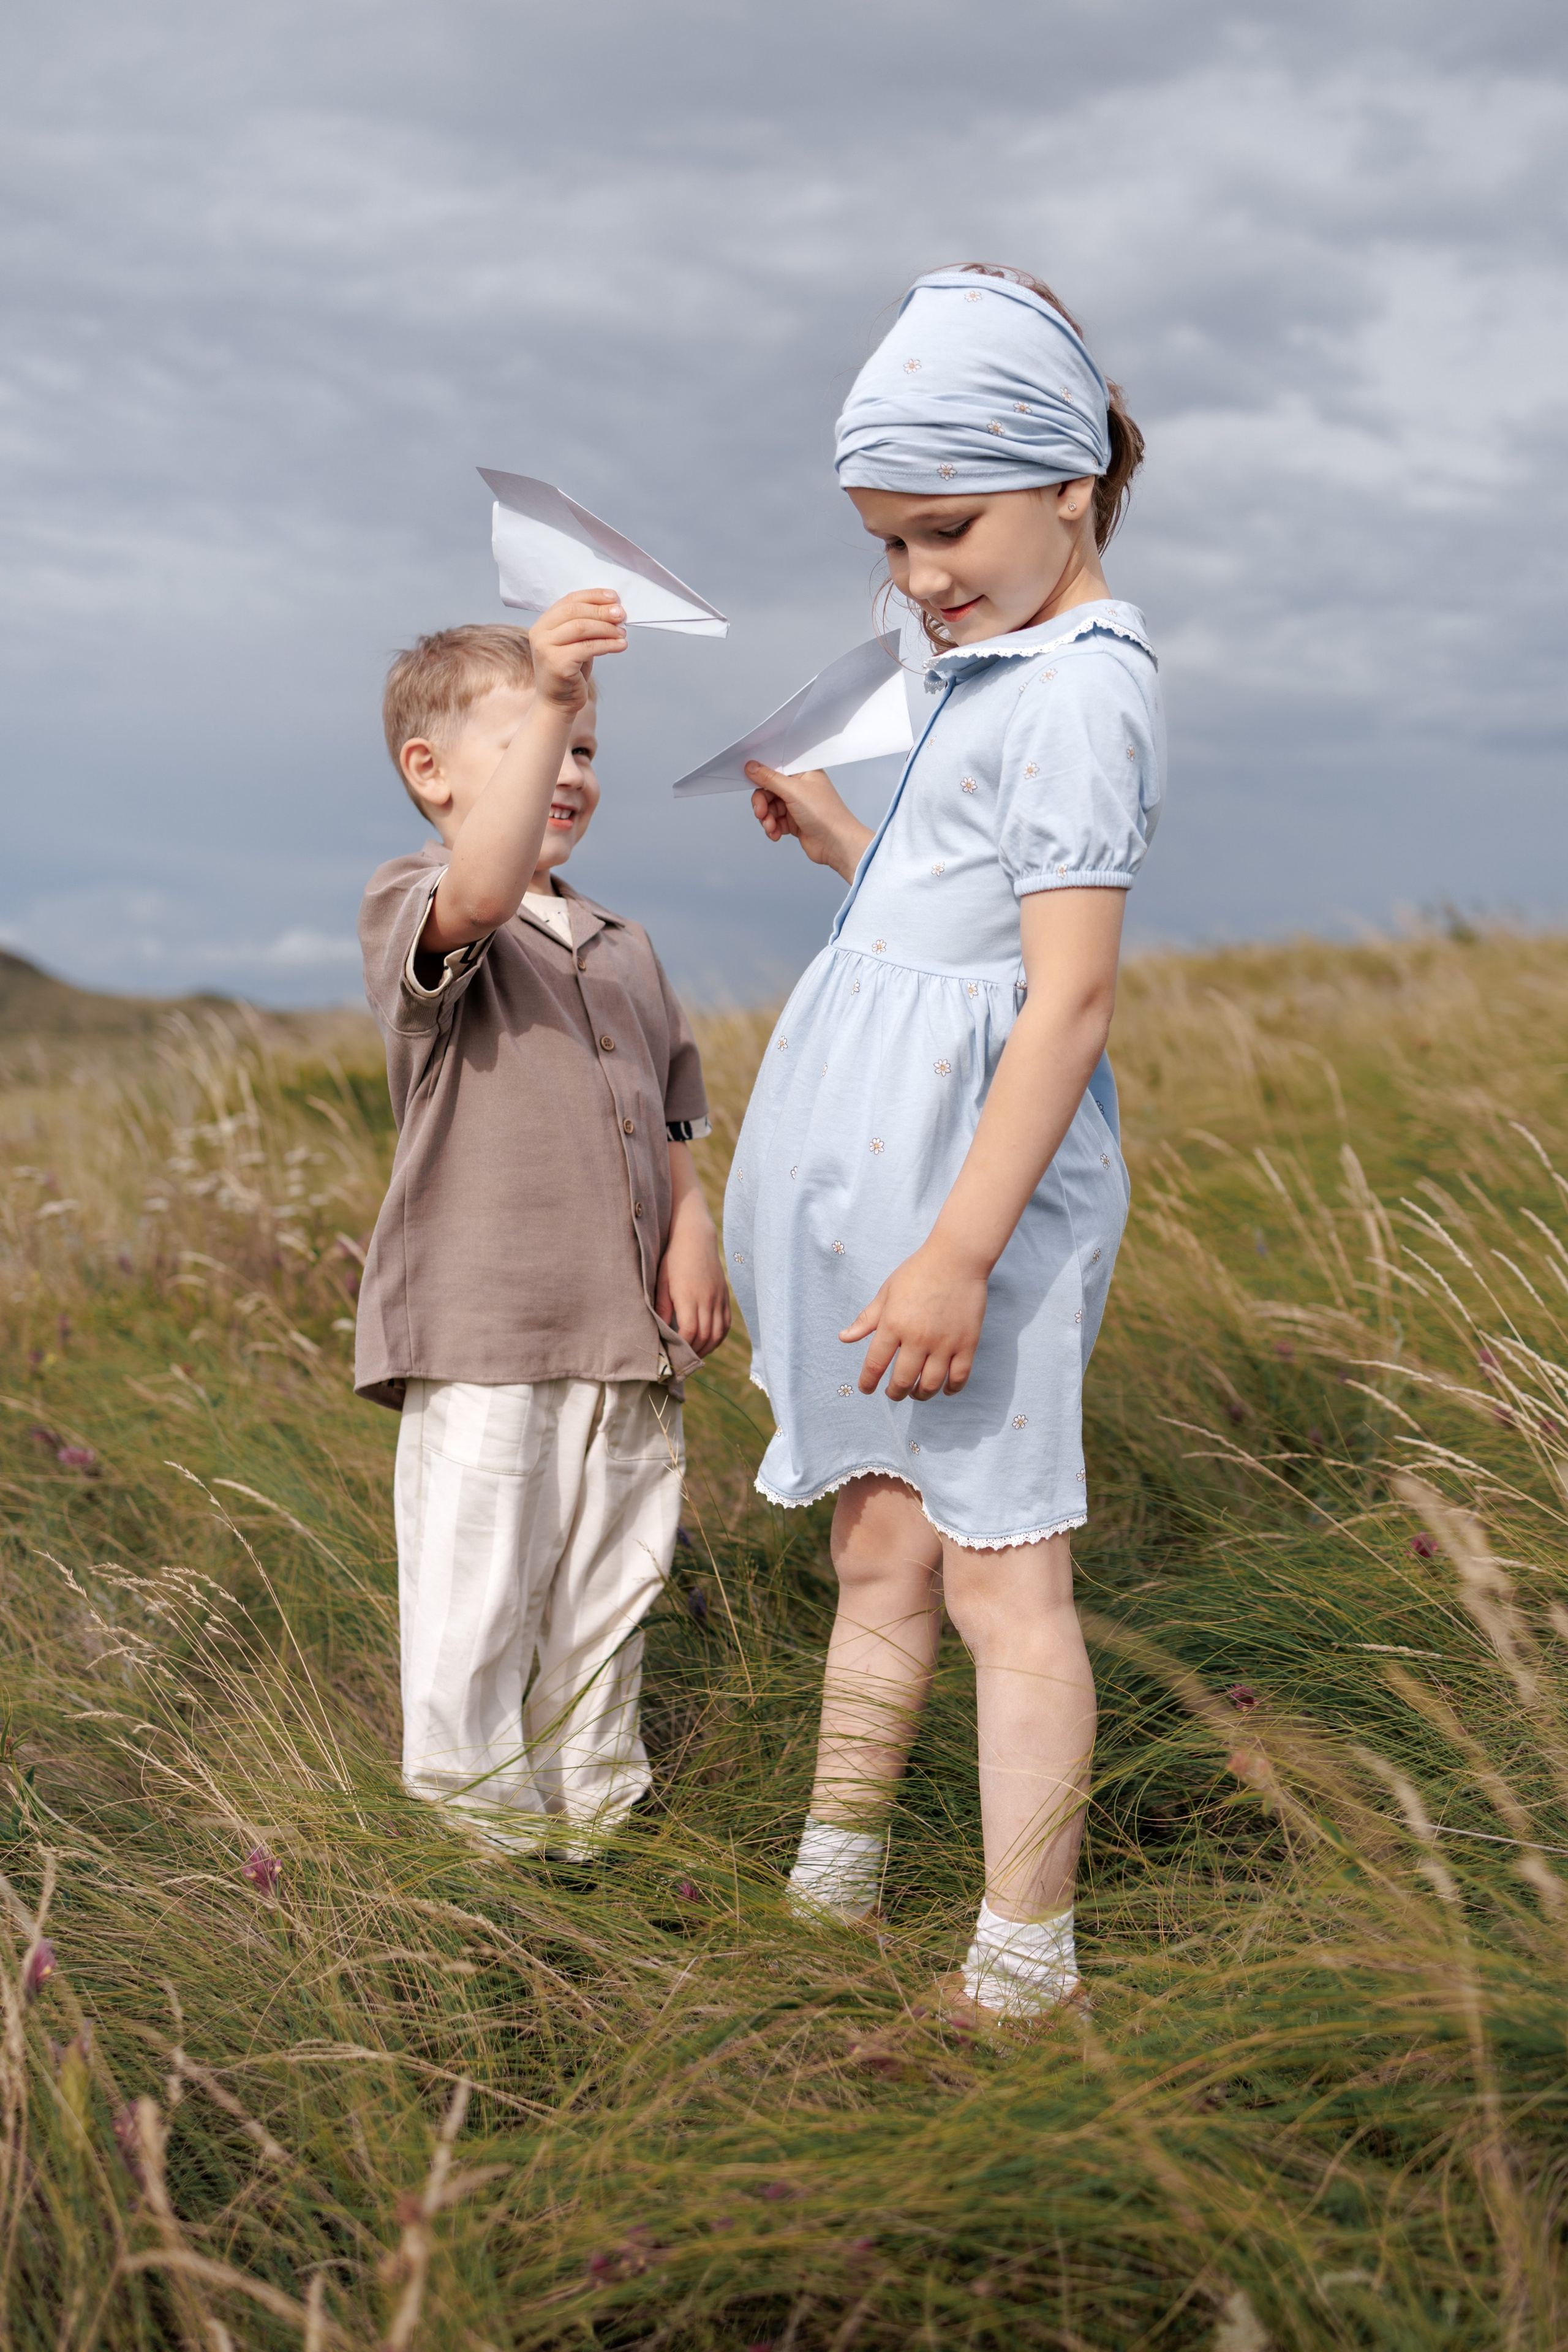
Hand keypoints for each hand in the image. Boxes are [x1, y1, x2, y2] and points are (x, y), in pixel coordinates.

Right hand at [529, 590, 626, 712]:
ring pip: (581, 628)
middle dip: (601, 611)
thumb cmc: (571, 672)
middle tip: (621, 614)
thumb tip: (614, 610)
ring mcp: (545, 648)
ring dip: (606, 628)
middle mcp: (540, 633)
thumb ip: (588, 625)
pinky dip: (607, 645)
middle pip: (574, 612)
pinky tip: (621, 646)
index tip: (613, 597)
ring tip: (623, 633)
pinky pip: (587, 648)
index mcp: (544, 623)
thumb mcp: (577, 643)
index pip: (569, 600)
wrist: (558, 704)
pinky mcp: (556, 663)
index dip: (593, 596)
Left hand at [657, 1198, 731, 1358]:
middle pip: (705, 1336)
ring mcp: (719, 1297)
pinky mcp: (724, 1295)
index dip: (682, 1348)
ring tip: (694, 1356)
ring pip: (718, 1333)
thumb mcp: (661, 1281)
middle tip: (681, 1363)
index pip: (689, 1332)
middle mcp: (707, 1299)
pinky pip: (726, 1323)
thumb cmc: (671, 1258)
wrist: (695, 1236)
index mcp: (689, 1296)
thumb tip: (660, 1332)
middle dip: (693, 1353)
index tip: (671, 1356)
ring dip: (707, 1348)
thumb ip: (661, 1307)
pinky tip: (708, 1342)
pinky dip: (718, 1337)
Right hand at [746, 763, 872, 883]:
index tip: (749, 779)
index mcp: (804, 772)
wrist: (837, 844)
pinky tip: (776, 833)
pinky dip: (772, 827)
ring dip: (766, 818)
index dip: (761, 774)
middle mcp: (800, 787)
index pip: (776, 767)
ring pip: (770, 807)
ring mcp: (797, 805)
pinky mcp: (795, 821)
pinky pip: (775, 821)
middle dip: (762, 802)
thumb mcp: (793, 791)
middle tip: (760, 812)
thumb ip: (770, 779)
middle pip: (769, 789)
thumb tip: (752, 767)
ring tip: (771, 827)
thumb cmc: (825, 814)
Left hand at [840, 1237, 989, 1399]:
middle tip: (893, 1393)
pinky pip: (959, 1377)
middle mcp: (917, 1338)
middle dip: (894, 1393)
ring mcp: (944, 1343)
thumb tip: (843, 1338)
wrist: (957, 1258)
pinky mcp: (967, 1343)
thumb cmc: (918, 1272)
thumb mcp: (886, 1293)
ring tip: (915, 1392)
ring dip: (920, 1394)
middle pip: (902, 1381)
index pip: (875, 1365)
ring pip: (930, 1384)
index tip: (866, 1389)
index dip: (868, 1382)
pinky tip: (944, 1389)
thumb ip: (866, 1320)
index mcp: (893, 1324)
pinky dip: (951, 1389)